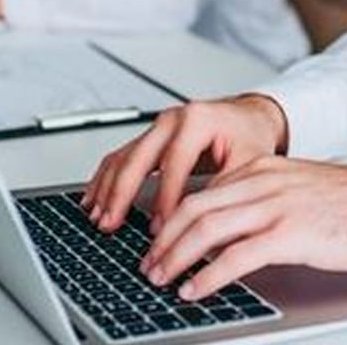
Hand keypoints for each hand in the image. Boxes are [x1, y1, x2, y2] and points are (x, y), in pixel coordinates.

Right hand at [82, 95, 288, 234]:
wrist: (250, 117)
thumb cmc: (250, 135)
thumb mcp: (250, 161)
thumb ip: (228, 189)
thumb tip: (206, 226)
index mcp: (198, 120)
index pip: (174, 164)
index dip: (164, 200)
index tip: (158, 229)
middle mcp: (174, 119)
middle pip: (138, 157)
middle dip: (121, 194)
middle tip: (110, 225)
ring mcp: (160, 126)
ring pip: (124, 157)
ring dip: (107, 189)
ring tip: (98, 218)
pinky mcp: (152, 137)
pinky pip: (122, 156)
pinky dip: (106, 179)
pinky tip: (95, 199)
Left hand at [139, 157, 346, 300]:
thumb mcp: (298, 190)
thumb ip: (264, 201)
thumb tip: (229, 232)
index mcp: (265, 168)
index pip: (203, 191)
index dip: (173, 219)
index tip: (159, 242)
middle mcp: (265, 181)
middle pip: (196, 208)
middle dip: (164, 240)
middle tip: (148, 264)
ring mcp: (277, 206)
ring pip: (208, 229)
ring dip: (176, 257)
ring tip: (160, 279)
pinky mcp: (291, 233)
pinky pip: (236, 256)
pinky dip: (207, 275)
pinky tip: (194, 289)